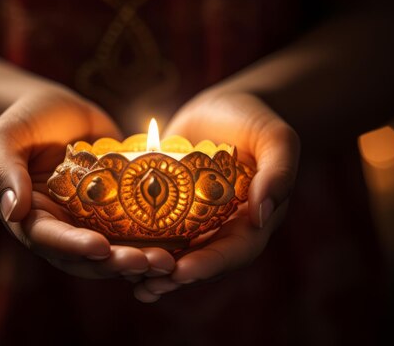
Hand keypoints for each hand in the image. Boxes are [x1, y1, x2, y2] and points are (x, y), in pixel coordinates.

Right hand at [0, 86, 174, 278]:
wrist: (58, 109)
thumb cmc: (24, 120)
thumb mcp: (4, 139)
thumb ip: (4, 172)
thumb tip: (12, 210)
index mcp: (31, 218)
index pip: (49, 240)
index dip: (74, 246)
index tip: (101, 247)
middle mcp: (62, 227)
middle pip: (87, 256)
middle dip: (117, 263)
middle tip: (148, 262)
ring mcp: (91, 221)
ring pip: (115, 250)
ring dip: (140, 259)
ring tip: (168, 261)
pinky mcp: (116, 210)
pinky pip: (134, 229)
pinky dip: (154, 239)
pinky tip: (181, 242)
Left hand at [133, 91, 299, 301]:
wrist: (222, 108)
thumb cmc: (254, 120)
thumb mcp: (276, 138)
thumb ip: (279, 172)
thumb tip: (262, 214)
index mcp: (254, 222)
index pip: (234, 252)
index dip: (209, 265)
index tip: (182, 271)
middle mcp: (225, 230)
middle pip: (201, 263)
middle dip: (174, 276)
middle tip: (147, 284)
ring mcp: (197, 223)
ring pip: (176, 255)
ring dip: (152, 270)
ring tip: (125, 277)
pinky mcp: (172, 211)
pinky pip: (155, 233)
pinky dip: (138, 246)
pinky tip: (114, 254)